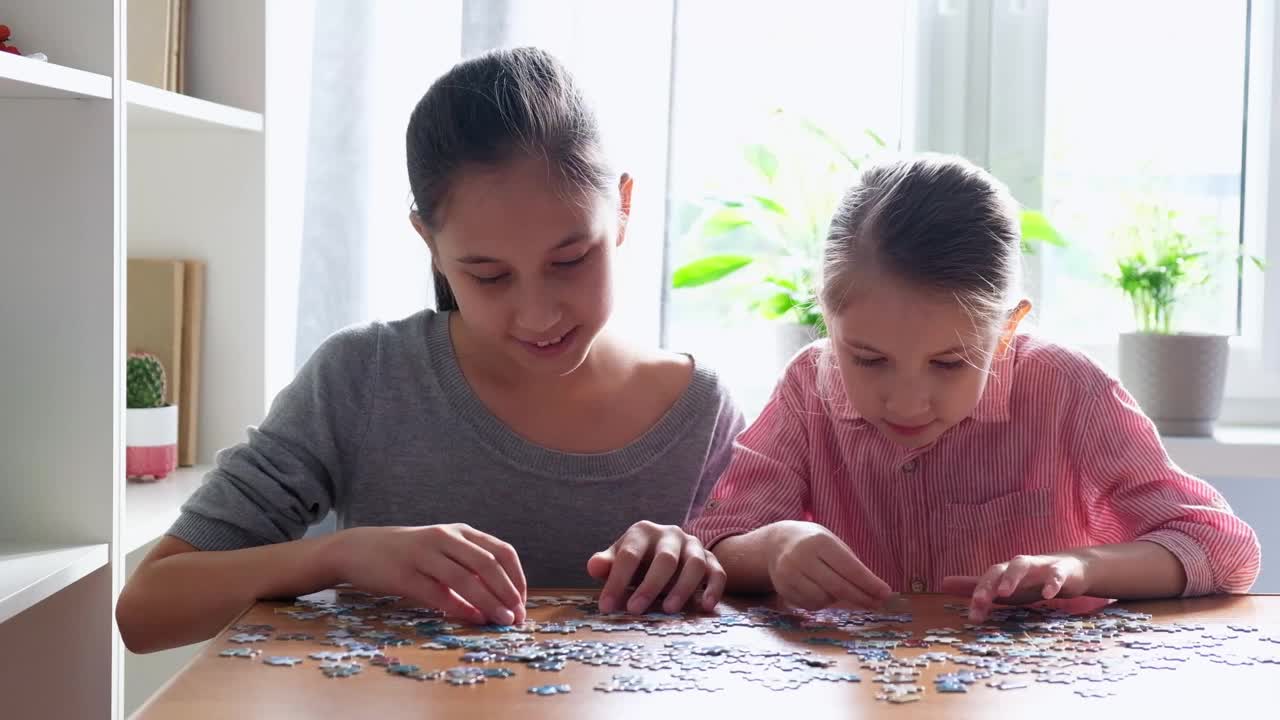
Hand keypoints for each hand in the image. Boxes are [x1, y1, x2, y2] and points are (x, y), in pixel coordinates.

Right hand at [332, 524, 526, 624]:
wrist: (359, 549)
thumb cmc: (408, 553)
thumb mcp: (442, 550)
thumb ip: (468, 566)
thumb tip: (500, 597)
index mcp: (460, 531)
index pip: (501, 551)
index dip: (517, 578)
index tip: (521, 602)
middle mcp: (445, 537)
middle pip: (488, 564)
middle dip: (508, 592)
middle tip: (517, 616)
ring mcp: (424, 554)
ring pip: (466, 579)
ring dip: (489, 603)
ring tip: (502, 621)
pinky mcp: (404, 574)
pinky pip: (438, 593)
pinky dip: (459, 608)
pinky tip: (473, 619)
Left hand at [588, 521, 725, 613]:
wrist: (669, 550)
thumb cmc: (639, 559)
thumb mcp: (619, 558)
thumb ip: (606, 563)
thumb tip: (594, 566)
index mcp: (643, 532)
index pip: (629, 555)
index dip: (616, 581)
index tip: (607, 606)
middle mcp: (671, 535)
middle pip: (665, 559)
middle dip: (650, 586)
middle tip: (635, 610)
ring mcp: (693, 546)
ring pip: (694, 564)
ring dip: (682, 588)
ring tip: (668, 610)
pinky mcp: (711, 560)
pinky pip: (717, 573)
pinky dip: (713, 589)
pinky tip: (704, 606)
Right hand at [767, 521, 892, 609]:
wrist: (776, 543)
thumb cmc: (813, 543)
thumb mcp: (832, 544)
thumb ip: (850, 565)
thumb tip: (875, 591)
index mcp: (819, 542)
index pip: (849, 567)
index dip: (869, 583)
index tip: (886, 593)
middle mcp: (802, 557)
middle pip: (838, 586)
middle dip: (861, 597)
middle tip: (877, 604)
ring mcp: (789, 574)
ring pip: (824, 599)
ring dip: (837, 599)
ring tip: (836, 587)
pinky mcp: (783, 588)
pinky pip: (811, 605)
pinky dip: (821, 602)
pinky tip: (818, 589)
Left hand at [942, 553, 1089, 621]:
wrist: (1072, 568)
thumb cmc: (1032, 579)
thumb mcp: (1003, 586)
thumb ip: (975, 586)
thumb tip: (943, 583)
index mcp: (1004, 572)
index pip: (985, 581)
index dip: (977, 596)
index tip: (972, 617)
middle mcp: (1018, 566)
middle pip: (999, 570)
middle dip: (987, 585)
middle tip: (978, 601)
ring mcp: (1039, 566)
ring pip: (1022, 565)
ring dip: (1012, 577)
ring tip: (1004, 593)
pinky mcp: (1061, 570)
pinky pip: (1055, 574)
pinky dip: (1051, 583)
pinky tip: (1048, 595)